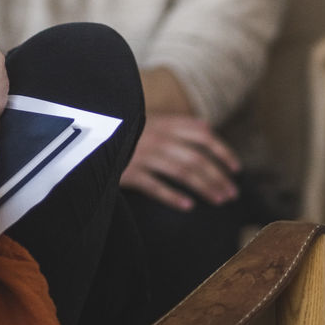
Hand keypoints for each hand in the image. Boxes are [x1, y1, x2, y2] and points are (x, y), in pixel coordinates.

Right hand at [120, 114, 240, 211]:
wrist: (89, 129)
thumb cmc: (124, 126)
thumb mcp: (150, 117)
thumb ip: (176, 123)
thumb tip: (206, 126)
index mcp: (165, 122)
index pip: (202, 134)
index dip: (222, 151)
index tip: (236, 168)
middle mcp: (158, 137)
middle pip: (197, 158)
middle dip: (218, 176)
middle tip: (232, 194)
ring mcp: (144, 154)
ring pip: (182, 172)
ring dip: (204, 187)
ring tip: (220, 200)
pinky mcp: (128, 171)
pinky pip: (155, 186)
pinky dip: (172, 196)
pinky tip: (188, 207)